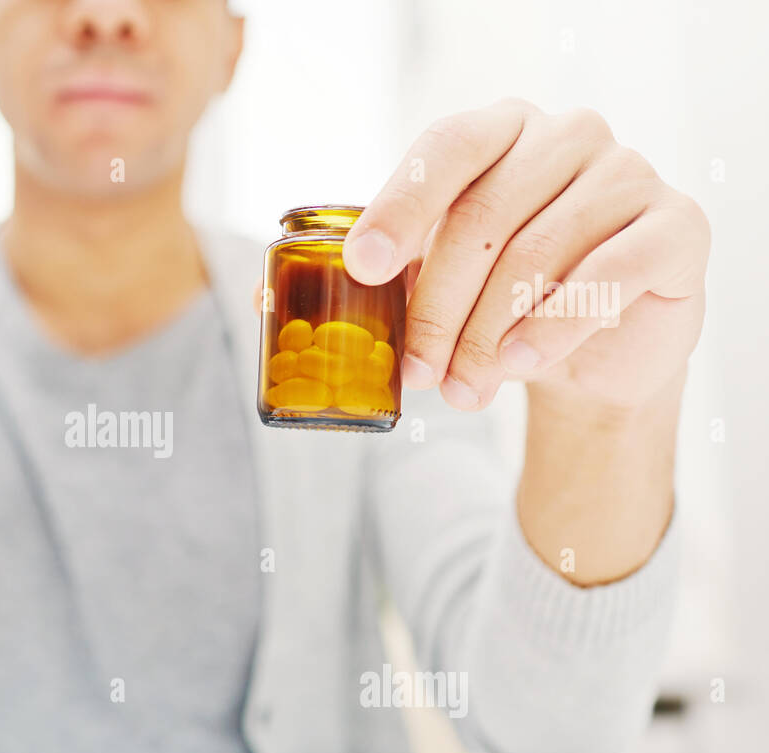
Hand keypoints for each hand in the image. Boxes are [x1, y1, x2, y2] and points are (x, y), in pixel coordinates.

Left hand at [342, 98, 708, 414]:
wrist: (597, 354)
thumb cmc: (508, 303)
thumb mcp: (444, 285)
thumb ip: (395, 276)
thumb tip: (309, 288)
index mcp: (504, 130)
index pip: (448, 148)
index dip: (400, 208)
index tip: (362, 267)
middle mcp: (569, 135)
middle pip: (483, 217)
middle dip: (438, 307)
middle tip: (418, 371)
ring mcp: (629, 173)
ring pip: (536, 255)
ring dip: (488, 335)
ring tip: (463, 388)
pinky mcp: (677, 226)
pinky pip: (606, 276)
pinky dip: (552, 328)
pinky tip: (521, 365)